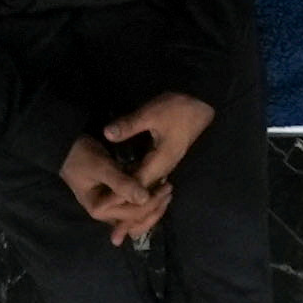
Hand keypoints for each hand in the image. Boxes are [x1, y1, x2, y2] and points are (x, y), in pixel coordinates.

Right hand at [61, 132, 170, 240]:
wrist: (67, 145)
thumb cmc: (82, 155)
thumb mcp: (102, 167)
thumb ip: (121, 183)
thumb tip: (144, 198)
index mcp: (99, 209)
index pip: (133, 212)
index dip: (152, 202)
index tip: (166, 186)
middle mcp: (105, 213)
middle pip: (136, 219)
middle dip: (155, 207)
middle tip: (169, 189)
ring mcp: (109, 207)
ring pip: (135, 217)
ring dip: (152, 208)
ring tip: (166, 192)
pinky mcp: (113, 199)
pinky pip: (132, 207)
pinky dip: (144, 202)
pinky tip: (156, 192)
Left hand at [102, 90, 216, 189]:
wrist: (202, 104)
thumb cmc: (178, 109)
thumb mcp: (151, 113)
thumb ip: (129, 125)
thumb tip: (106, 133)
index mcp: (160, 162)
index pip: (136, 186)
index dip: (119, 193)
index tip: (102, 198)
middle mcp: (163, 169)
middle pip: (140, 189)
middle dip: (122, 195)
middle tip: (101, 198)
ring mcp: (164, 165)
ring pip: (144, 183)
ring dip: (128, 187)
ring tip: (107, 192)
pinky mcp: (163, 159)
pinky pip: (147, 175)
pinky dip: (134, 178)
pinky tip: (121, 175)